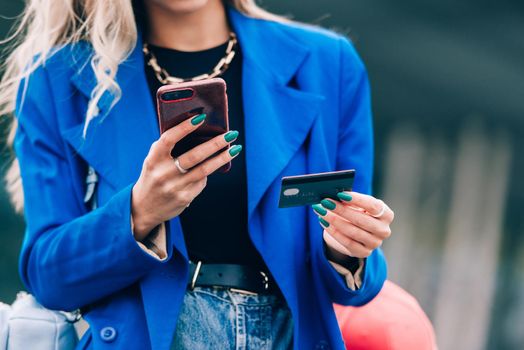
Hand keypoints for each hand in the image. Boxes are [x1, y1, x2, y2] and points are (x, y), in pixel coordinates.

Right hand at [131, 114, 241, 239]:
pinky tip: (214, 166)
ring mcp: (174, 187)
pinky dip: (208, 173)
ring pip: (204, 170)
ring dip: (222, 158)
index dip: (184, 127)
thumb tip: (198, 130)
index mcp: (153, 159)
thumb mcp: (154, 160)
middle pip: (194, 156)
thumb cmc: (153, 175)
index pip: (169, 139)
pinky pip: (202, 182)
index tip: (201, 117)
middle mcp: (163, 173)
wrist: (143, 208)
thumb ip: (169, 147)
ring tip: (235, 148)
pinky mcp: (184, 198)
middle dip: (215, 143)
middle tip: (231, 134)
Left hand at [311, 191, 393, 257]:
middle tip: (326, 202)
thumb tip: (333, 196)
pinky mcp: (364, 252)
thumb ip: (349, 200)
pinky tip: (324, 223)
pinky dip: (334, 232)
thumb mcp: (356, 205)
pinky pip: (347, 242)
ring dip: (334, 220)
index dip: (357, 199)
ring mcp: (375, 243)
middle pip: (361, 220)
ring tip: (321, 212)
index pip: (373, 206)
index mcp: (386, 214)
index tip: (341, 194)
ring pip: (353, 232)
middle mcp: (383, 230)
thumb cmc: (357, 213)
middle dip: (341, 210)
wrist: (354, 233)